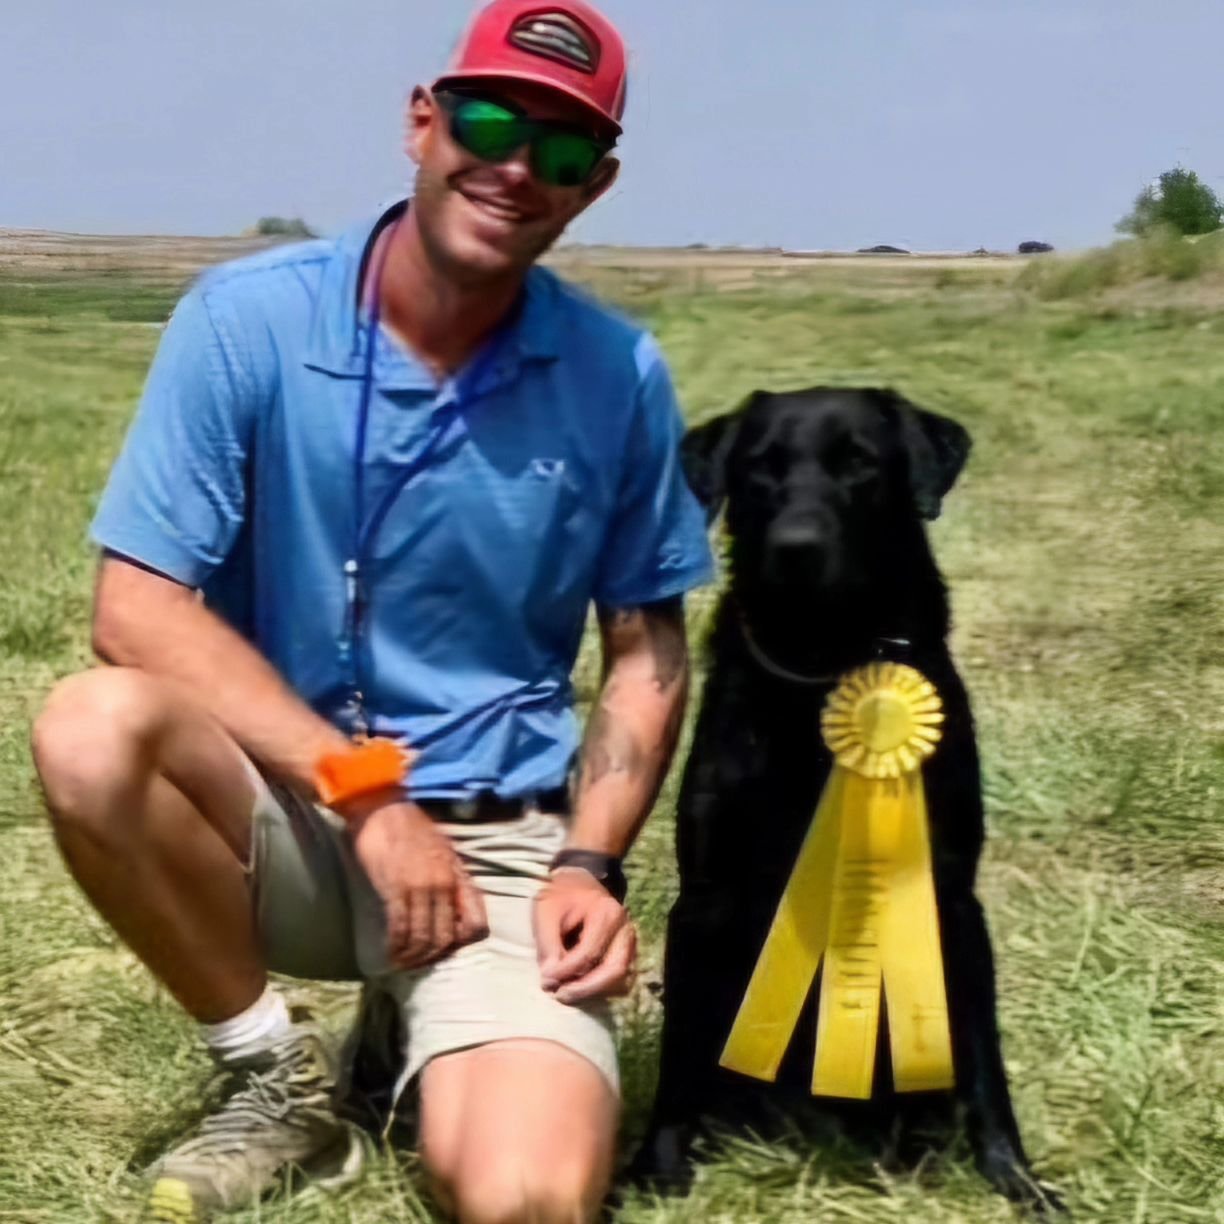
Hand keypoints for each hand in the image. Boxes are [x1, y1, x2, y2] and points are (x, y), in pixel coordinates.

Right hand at [347, 797, 487, 968]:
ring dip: (413, 956)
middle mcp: (443, 886)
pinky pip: (399, 928)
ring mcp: (419, 889)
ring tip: (403, 963)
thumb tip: (457, 911)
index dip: (463, 941)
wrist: (385, 811)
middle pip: (446, 936)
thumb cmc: (416, 829)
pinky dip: (395, 945)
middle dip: (433, 955)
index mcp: (458, 877)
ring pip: (422, 937)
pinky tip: (390, 952)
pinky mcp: (394, 889)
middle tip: (421, 962)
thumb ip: (454, 881)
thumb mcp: (446, 853)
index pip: (475, 922)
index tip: (448, 947)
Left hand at [533, 867, 635, 1004]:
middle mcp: (625, 929)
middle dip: (585, 989)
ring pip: (620, 978)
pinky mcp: (626, 951)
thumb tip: (550, 980)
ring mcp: (629, 941)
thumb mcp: (546, 912)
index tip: (545, 981)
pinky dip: (599, 987)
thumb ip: (548, 945)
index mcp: (607, 913)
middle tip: (560, 996)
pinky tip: (579, 987)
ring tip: (566, 993)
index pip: (589, 953)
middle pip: (614, 969)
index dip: (566, 971)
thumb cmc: (560, 894)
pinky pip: (619, 978)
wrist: (577, 880)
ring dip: (593, 990)